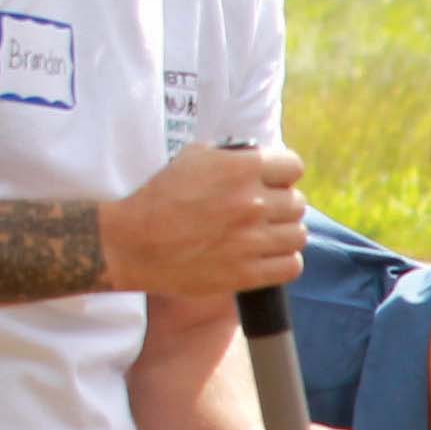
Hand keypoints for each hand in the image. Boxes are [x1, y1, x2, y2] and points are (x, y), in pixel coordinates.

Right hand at [101, 140, 310, 296]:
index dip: (283, 174)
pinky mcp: (246, 273)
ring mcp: (251, 240)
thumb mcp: (193, 158)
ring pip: (298, 234)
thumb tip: (260, 160)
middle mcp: (251, 203)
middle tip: (262, 212)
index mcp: (240, 169)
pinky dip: (284, 261)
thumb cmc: (159, 197)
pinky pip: (292, 266)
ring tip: (265, 235)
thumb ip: (232, 156)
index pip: (293, 167)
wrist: (132, 243)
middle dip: (281, 205)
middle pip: (297, 202)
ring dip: (284, 233)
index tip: (273, 182)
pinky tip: (268, 256)